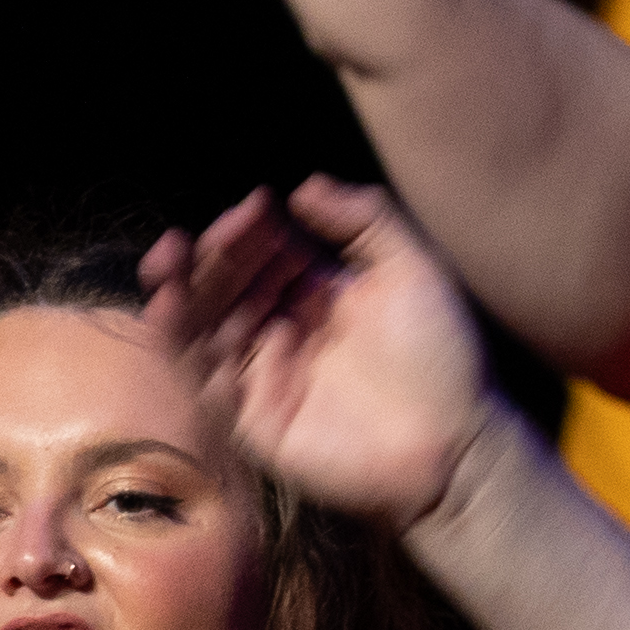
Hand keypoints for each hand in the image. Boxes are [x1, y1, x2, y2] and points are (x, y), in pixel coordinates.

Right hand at [144, 181, 501, 530]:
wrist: (458, 442)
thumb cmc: (442, 357)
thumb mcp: (412, 270)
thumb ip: (367, 220)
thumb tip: (305, 187)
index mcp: (316, 297)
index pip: (264, 255)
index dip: (253, 231)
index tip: (259, 207)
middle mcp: (284, 332)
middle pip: (226, 287)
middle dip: (212, 257)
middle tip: (207, 236)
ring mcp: (265, 376)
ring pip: (202, 328)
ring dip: (181, 292)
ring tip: (170, 259)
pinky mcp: (253, 420)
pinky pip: (203, 379)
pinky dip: (179, 344)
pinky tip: (170, 309)